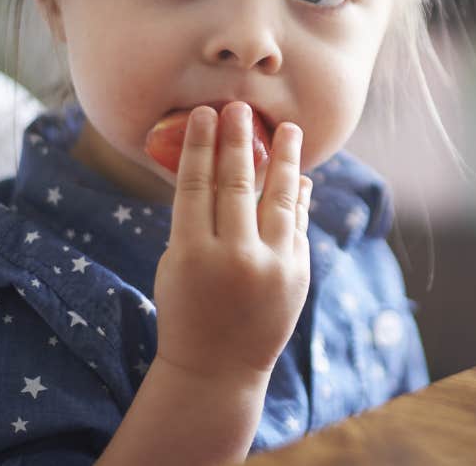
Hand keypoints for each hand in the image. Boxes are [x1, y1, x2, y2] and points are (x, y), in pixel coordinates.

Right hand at [151, 103, 311, 382]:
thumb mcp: (176, 265)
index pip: (196, 185)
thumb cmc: (187, 309)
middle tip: (240, 107)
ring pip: (280, 199)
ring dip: (285, 159)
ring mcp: (271, 266)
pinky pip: (298, 224)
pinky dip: (299, 198)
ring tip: (289, 129)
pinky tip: (299, 176)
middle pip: (236, 184)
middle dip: (239, 141)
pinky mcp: (297, 274)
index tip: (205, 114)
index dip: (201, 146)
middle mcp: (233, 258)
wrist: (217, 368)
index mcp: (191, 253)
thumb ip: (196, 221)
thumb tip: (219, 168)